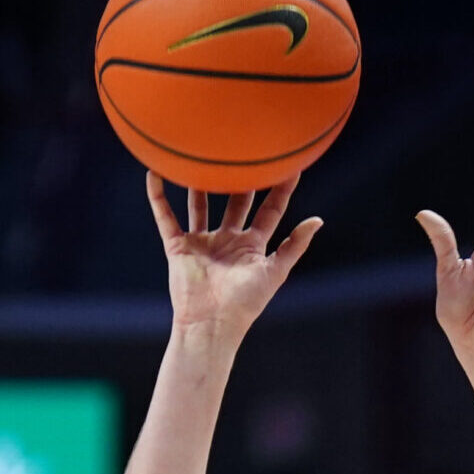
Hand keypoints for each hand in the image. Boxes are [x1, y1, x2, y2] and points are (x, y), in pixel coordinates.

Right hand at [145, 172, 323, 338]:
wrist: (211, 324)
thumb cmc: (246, 303)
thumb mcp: (275, 271)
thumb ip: (294, 245)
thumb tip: (318, 220)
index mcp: (253, 246)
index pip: (269, 210)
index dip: (279, 189)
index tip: (288, 163)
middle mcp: (228, 240)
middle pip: (235, 202)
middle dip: (240, 179)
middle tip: (243, 150)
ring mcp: (202, 242)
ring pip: (200, 205)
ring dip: (198, 183)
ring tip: (200, 155)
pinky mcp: (178, 247)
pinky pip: (165, 217)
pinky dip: (158, 196)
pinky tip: (154, 173)